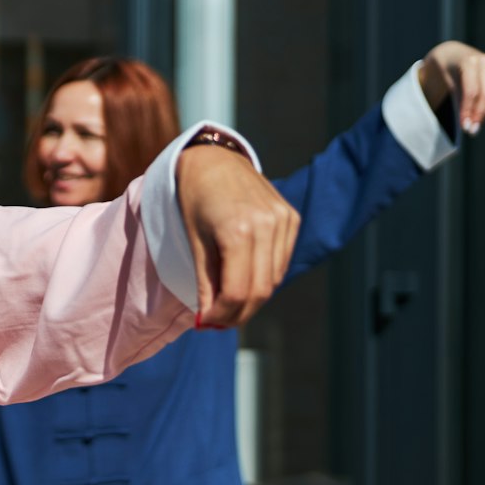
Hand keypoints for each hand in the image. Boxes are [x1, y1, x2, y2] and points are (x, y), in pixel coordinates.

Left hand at [177, 143, 299, 329]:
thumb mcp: (193, 240)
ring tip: (227, 306)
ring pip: (273, 280)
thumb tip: (207, 319)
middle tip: (217, 323)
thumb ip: (204, 281)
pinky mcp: (291, 218)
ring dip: (252, 300)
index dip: (222, 315)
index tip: (206, 324)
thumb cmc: (194, 199)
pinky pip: (281, 262)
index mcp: (239, 230)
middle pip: (260, 290)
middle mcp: (268, 225)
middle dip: (238, 314)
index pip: (237, 291)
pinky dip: (263, 278)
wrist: (214, 160)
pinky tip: (243, 281)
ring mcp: (284, 221)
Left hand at [419, 41, 484, 132]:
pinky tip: (479, 117)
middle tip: (471, 131)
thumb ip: (452, 97)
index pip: (470, 91)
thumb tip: (462, 122)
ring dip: (484, 113)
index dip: (468, 110)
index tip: (464, 126)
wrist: (450, 52)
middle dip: (478, 114)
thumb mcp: (442, 79)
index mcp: (467, 62)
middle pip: (484, 94)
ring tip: (475, 127)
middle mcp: (482, 61)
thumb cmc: (441, 67)